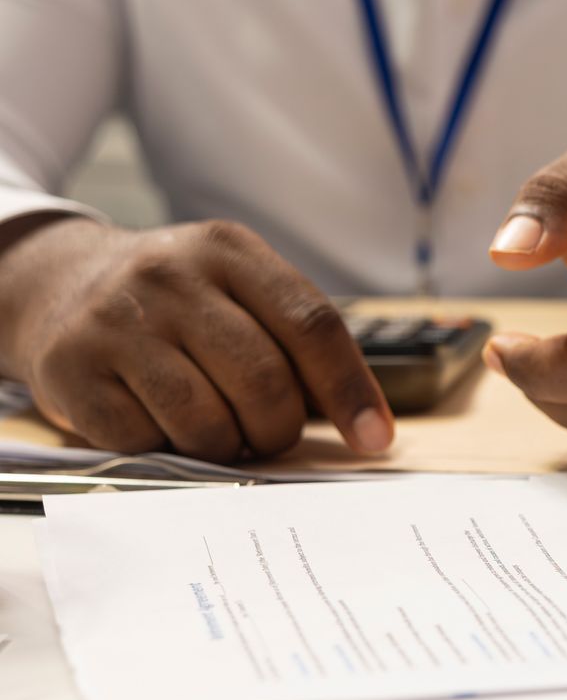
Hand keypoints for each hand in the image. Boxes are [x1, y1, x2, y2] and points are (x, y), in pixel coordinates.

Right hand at [0, 216, 392, 460]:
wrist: (61, 284)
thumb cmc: (178, 303)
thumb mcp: (238, 288)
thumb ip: (295, 339)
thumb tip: (365, 424)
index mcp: (229, 251)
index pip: (312, 324)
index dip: (351, 389)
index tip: (374, 437)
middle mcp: (170, 276)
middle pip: (264, 381)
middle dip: (280, 428)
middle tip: (270, 434)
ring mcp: (115, 321)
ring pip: (207, 421)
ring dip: (227, 446)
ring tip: (217, 429)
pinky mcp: (72, 368)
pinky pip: (146, 440)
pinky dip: (166, 448)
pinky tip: (159, 421)